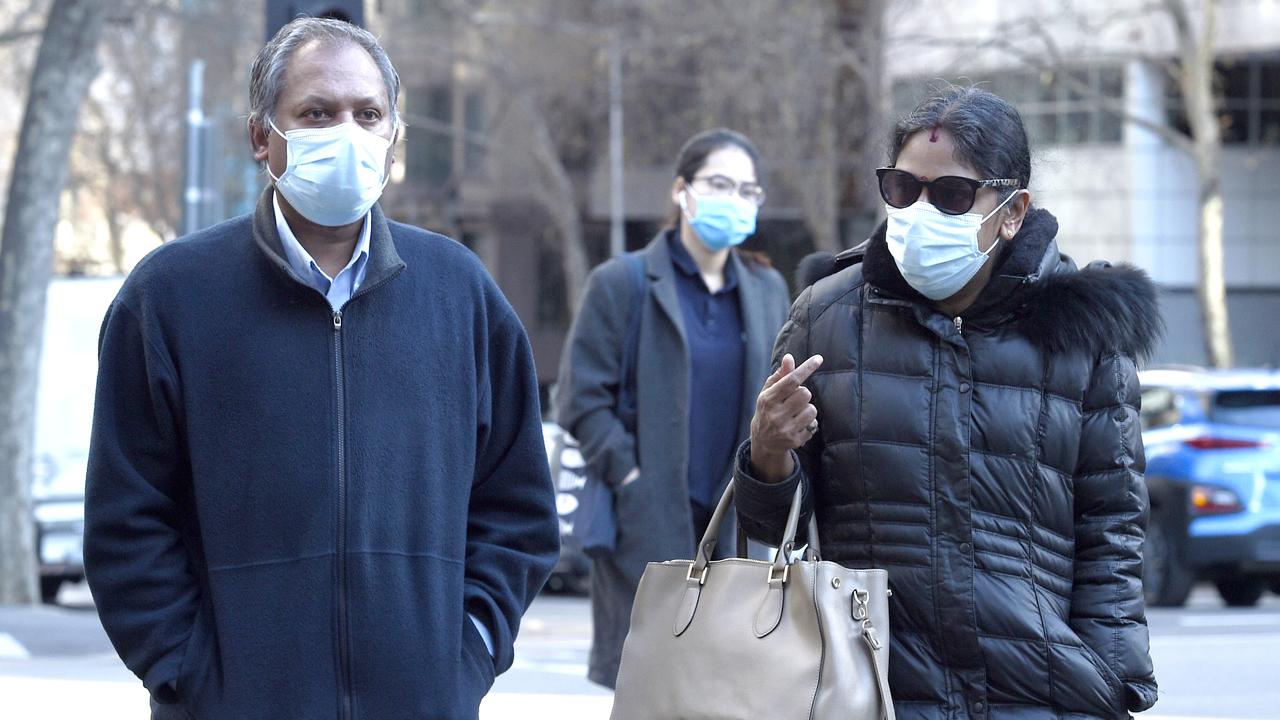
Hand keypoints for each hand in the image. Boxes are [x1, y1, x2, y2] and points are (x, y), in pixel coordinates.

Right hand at [749, 353, 822, 481]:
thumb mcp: (769, 392)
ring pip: (812, 409)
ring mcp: (785, 429)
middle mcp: (776, 414)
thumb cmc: (768, 410)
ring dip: (807, 409)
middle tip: (794, 400)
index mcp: (768, 399)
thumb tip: (789, 358)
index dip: (806, 368)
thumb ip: (781, 375)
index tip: (818, 359)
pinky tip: (798, 425)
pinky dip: (809, 423)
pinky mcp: (795, 440)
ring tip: (797, 413)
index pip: (791, 380)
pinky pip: (814, 425)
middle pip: (805, 394)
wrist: (763, 441)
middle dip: (803, 394)